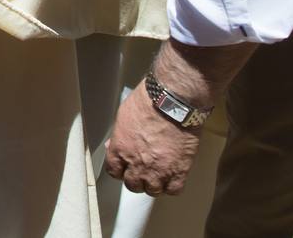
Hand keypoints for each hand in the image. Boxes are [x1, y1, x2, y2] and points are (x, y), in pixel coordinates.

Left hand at [104, 80, 200, 195]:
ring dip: (155, 183)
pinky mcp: (179, 170)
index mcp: (120, 149)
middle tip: (143, 169)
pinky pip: (174, 189)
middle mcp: (137, 164)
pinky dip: (173, 185)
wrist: (172, 100)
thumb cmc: (148, 101)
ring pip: (153, 190)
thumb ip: (120, 135)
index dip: (120, 169)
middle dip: (137, 178)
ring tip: (159, 173)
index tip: (125, 167)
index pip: (114, 171)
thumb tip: (116, 144)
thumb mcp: (123, 116)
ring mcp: (158, 170)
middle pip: (133, 184)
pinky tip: (173, 176)